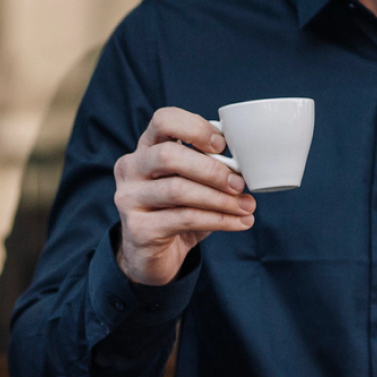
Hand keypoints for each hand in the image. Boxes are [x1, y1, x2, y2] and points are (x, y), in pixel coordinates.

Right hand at [112, 106, 255, 285]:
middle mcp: (130, 168)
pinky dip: (218, 220)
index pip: (163, 120)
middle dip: (211, 169)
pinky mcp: (138, 228)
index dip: (195, 128)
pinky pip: (184, 219)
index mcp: (145, 148)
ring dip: (220, 199)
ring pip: (178, 190)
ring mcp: (129, 199)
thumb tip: (245, 167)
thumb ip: (207, 168)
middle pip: (168, 155)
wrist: (152, 256)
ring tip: (247, 207)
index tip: (223, 145)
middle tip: (240, 183)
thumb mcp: (190, 183)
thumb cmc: (176, 212)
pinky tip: (238, 223)